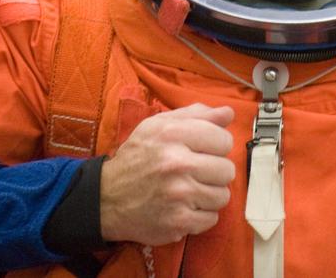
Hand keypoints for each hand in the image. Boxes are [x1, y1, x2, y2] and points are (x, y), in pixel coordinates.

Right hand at [99, 103, 235, 245]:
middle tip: (195, 172)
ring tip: (189, 190)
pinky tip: (184, 207)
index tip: (203, 150)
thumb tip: (229, 113)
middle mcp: (177, 163)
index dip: (216, 146)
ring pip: (222, 196)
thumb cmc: (137, 157)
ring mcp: (178, 195)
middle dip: (214, 172)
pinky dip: (200, 215)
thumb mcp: (158, 125)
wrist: (106, 198)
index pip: (224, 140)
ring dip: (209, 195)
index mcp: (173, 134)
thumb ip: (196, 115)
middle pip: (227, 170)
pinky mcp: (178, 222)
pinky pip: (212, 219)